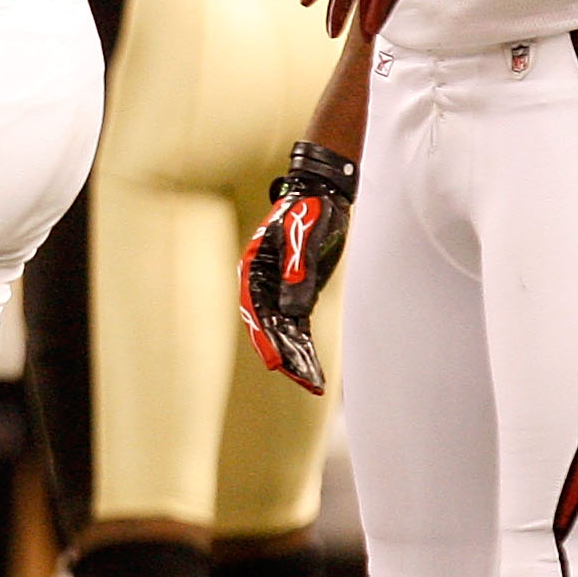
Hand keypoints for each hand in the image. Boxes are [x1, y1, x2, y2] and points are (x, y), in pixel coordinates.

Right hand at [240, 141, 356, 395]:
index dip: (264, 337)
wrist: (322, 195)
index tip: (274, 362)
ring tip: (313, 382)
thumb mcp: (304, 238)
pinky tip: (313, 364)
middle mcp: (263, 284)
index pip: (256, 310)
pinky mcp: (298, 292)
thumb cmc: (309, 210)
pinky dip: (305, 344)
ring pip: (284, 330)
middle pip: (269, 326)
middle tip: (302, 379)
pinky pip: (299, 325)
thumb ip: (298, 271)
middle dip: (285, 354)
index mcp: (256, 269)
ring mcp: (279, 290)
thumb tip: (292, 309)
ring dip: (297, 355)